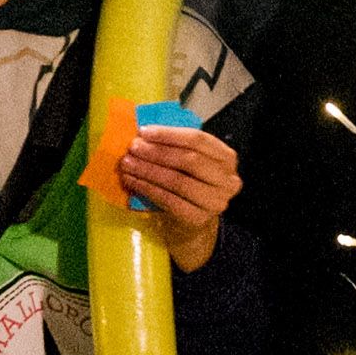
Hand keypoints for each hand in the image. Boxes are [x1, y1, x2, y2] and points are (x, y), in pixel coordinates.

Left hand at [114, 123, 240, 272]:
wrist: (194, 222)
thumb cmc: (190, 184)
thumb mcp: (191, 162)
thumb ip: (175, 147)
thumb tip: (143, 134)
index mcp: (227, 158)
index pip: (198, 140)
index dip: (169, 134)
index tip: (144, 132)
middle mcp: (227, 180)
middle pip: (189, 160)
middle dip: (157, 152)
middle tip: (133, 148)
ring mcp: (216, 202)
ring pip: (178, 181)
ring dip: (149, 170)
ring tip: (128, 164)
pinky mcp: (199, 219)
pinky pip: (170, 201)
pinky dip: (148, 189)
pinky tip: (133, 182)